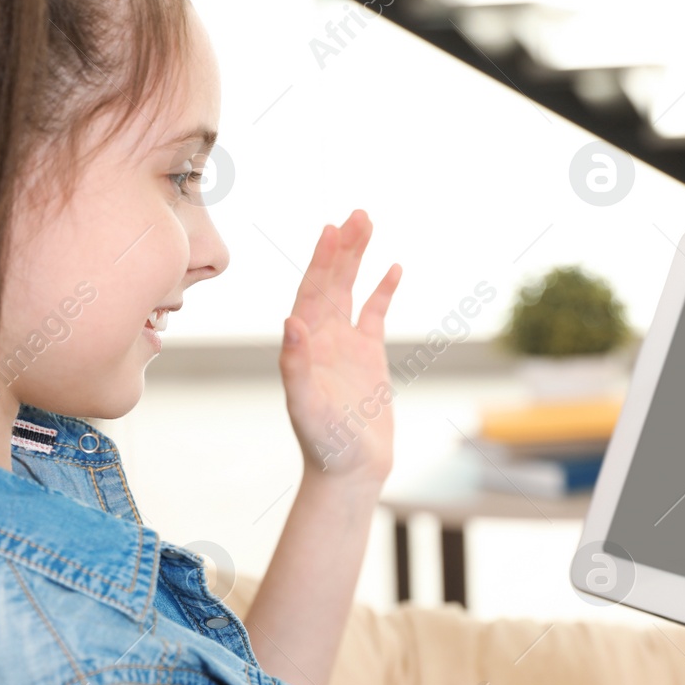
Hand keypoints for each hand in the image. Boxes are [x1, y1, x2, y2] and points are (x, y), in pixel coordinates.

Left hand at [279, 209, 401, 483]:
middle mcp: (321, 338)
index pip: (312, 293)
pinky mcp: (367, 356)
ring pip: (351, 291)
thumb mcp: (307, 405)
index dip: (322, 261)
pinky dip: (382, 290)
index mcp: (305, 345)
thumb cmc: (324, 444)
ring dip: (358, 259)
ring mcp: (344, 344)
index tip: (333, 230)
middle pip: (331, 282)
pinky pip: (374, 314)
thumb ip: (297, 365)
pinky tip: (393, 267)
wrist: (349, 470)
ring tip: (367, 223)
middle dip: (342, 248)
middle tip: (357, 214)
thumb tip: (291, 322)